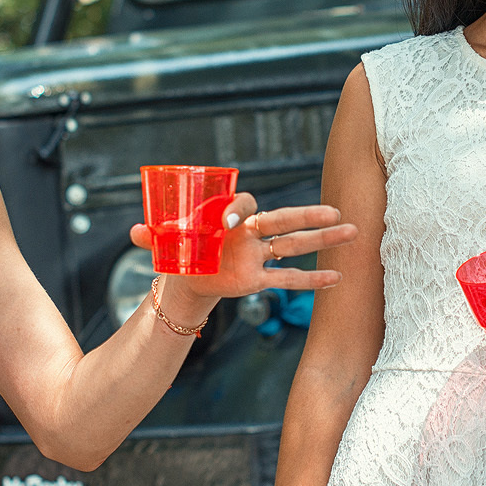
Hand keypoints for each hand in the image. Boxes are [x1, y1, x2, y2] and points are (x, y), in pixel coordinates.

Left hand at [129, 193, 356, 314]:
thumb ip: (153, 235)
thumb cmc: (180, 248)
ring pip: (295, 245)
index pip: (244, 205)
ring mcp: (258, 255)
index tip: (230, 220)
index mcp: (230, 217)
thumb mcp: (165, 241)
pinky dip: (312, 280)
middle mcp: (250, 232)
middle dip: (307, 216)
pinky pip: (288, 279)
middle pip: (284, 220)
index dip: (238, 209)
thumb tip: (134, 231)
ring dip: (322, 240)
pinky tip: (337, 279)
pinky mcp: (257, 278)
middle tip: (332, 211)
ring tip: (351, 231)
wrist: (185, 274)